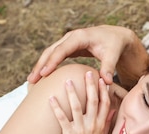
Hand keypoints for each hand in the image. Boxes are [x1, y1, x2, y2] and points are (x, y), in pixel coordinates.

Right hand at [28, 25, 148, 88]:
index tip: (44, 74)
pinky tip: (42, 78)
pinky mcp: (69, 49)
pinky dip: (47, 66)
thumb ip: (109, 67)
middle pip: (51, 51)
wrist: (116, 37)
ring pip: (50, 54)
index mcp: (79, 37)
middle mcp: (71, 38)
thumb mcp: (113, 55)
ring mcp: (69, 43)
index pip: (62, 49)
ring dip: (41, 66)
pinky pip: (55, 57)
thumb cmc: (115, 45)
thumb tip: (106, 82)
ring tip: (32, 82)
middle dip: (41, 65)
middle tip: (32, 80)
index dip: (52, 61)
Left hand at [49, 71, 112, 133]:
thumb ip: (106, 123)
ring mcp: (81, 129)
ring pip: (77, 106)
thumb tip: (112, 110)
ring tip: (67, 81)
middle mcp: (93, 125)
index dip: (103, 90)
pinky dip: (56, 108)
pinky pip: (62, 118)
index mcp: (101, 125)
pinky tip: (51, 98)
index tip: (102, 79)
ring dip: (72, 92)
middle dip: (90, 85)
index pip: (104, 104)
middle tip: (88, 72)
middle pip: (93, 101)